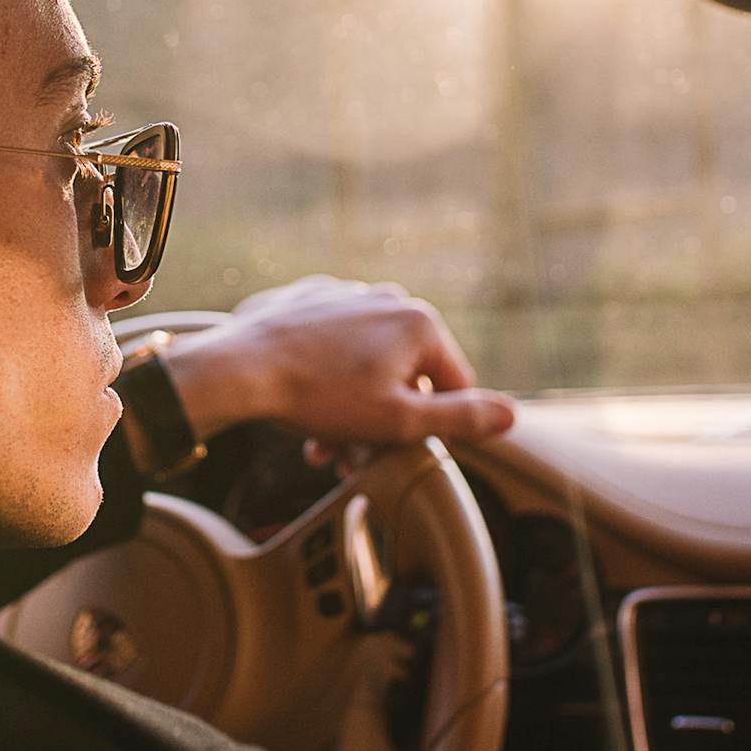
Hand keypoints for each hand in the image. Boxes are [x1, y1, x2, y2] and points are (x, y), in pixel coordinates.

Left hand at [159, 276, 516, 448]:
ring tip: (321, 440)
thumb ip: (460, 418)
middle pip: (405, 376)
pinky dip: (325, 375)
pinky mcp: (308, 300)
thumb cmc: (319, 396)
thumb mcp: (399, 421)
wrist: (239, 368)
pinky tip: (302, 401)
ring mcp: (346, 295)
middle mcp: (388, 298)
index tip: (400, 451)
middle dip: (382, 421)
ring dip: (352, 406)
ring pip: (366, 363)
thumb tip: (512, 415)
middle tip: (350, 455)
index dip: (433, 427)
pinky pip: (331, 345)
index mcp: (420, 323)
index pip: (454, 386)